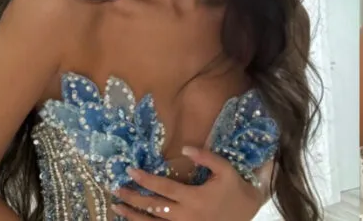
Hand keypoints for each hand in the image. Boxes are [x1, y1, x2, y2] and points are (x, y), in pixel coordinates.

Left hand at [111, 146, 268, 220]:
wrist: (246, 213)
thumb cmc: (234, 189)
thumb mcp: (224, 169)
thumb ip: (205, 157)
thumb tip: (185, 147)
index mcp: (193, 197)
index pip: (163, 188)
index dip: (145, 180)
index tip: (130, 171)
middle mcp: (184, 215)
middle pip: (152, 206)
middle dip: (131, 197)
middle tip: (116, 189)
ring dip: (131, 214)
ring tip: (116, 206)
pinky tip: (133, 219)